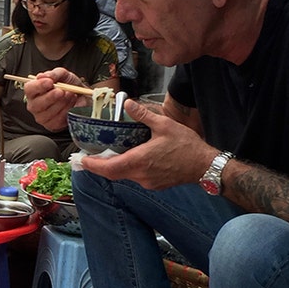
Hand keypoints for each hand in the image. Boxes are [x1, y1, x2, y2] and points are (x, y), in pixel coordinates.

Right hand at [23, 67, 87, 131]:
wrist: (83, 96)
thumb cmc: (69, 85)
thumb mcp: (63, 75)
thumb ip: (53, 74)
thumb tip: (42, 76)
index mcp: (34, 91)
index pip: (29, 89)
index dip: (38, 86)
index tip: (50, 82)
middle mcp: (35, 105)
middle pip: (36, 104)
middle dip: (50, 97)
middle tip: (61, 91)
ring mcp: (42, 117)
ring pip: (48, 113)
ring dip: (61, 103)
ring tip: (70, 95)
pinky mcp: (52, 125)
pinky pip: (57, 120)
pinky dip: (66, 111)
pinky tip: (71, 103)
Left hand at [79, 100, 216, 190]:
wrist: (205, 166)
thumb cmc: (186, 146)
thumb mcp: (164, 124)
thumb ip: (143, 115)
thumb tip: (128, 103)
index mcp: (139, 160)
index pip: (109, 168)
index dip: (93, 165)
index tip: (82, 160)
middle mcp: (140, 175)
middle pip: (113, 173)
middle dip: (99, 166)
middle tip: (88, 158)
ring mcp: (148, 182)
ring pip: (124, 176)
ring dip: (114, 167)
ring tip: (106, 155)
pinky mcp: (155, 184)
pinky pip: (136, 177)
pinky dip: (128, 169)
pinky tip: (129, 158)